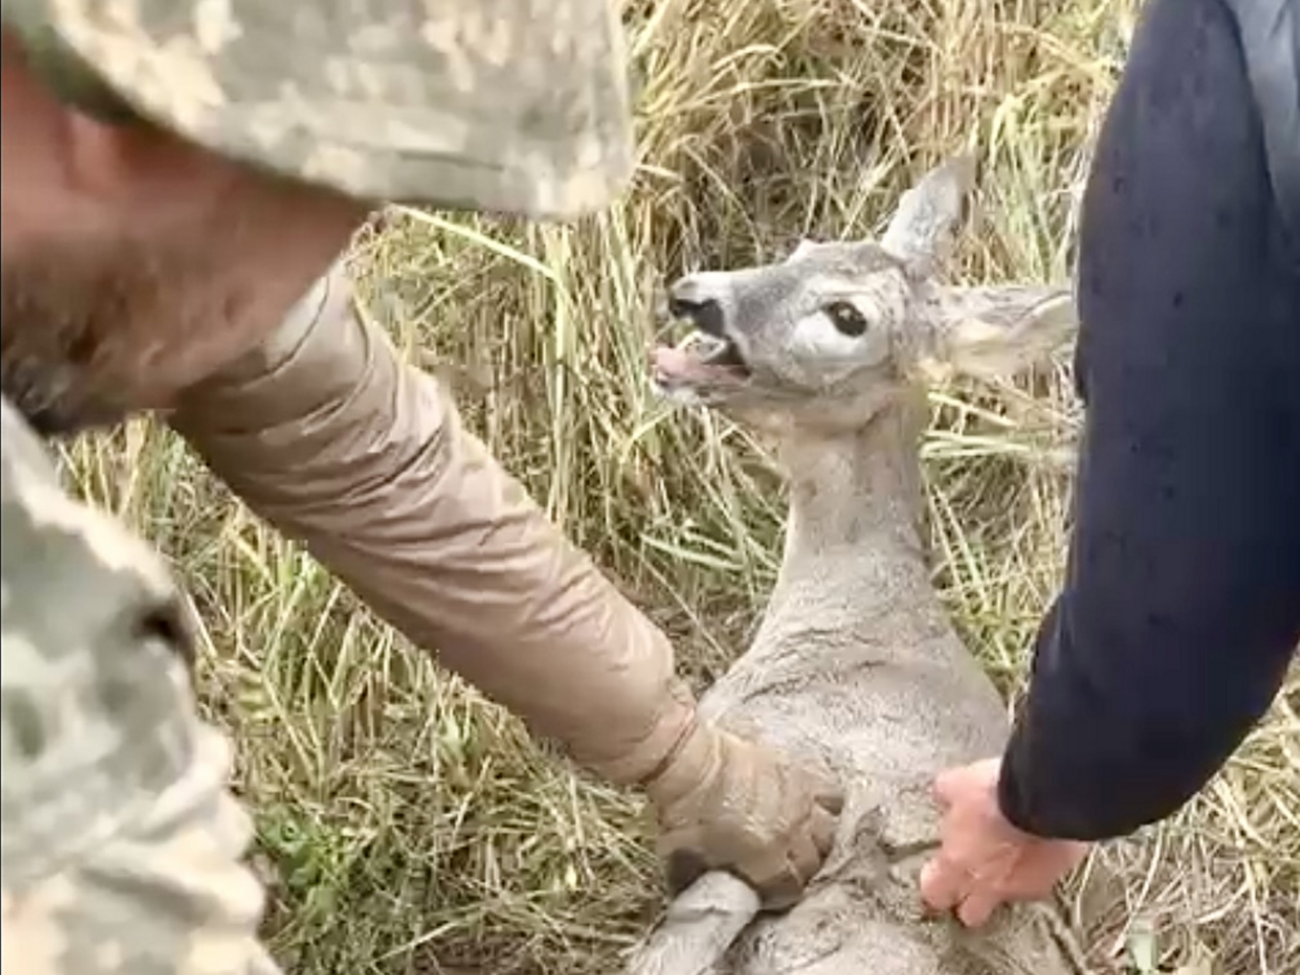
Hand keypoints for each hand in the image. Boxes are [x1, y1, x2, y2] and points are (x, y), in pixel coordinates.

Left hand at [643, 717, 843, 909]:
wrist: (690, 764)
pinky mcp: (801, 771)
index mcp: (768, 863)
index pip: (791, 889)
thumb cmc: (684, 811)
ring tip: (798, 833)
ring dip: (817, 836)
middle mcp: (793, 834)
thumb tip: (702, 889)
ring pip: (829, 829)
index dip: (779, 891)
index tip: (767, 887)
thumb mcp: (685, 860)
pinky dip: (824, 802)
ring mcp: (801, 801)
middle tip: (781, 861)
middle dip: (799, 866)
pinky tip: (808, 803)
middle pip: (814, 861)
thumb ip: (702, 879)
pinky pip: (831, 793)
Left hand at [920, 758, 1089, 927]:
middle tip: (970, 880)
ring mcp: (1020, 888)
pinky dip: (1034, 872)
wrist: (1043, 796)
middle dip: (968, 902)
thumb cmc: (994, 791)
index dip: (935, 886)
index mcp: (956, 863)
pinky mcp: (1050, 881)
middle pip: (971, 914)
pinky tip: (1036, 853)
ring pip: (1007, 901)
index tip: (937, 875)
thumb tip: (944, 796)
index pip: (935, 894)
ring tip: (1008, 861)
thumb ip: (946, 797)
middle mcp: (986, 884)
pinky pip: (1037, 884)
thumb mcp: (956, 783)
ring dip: (1004, 886)